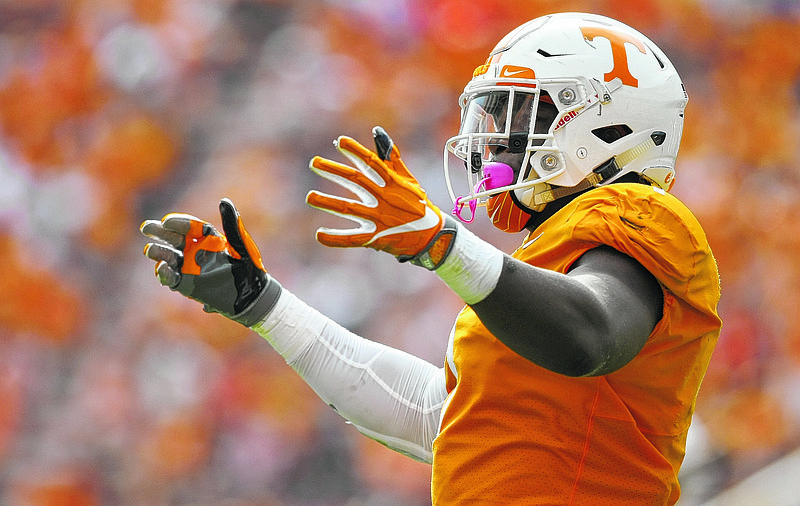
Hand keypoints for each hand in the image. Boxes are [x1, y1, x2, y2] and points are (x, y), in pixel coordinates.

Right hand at [140, 198, 280, 325]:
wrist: (253, 296)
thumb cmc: (250, 268)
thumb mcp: (241, 245)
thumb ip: (232, 224)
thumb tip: (224, 201)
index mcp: (209, 239)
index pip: (190, 227)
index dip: (178, 223)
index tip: (167, 221)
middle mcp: (196, 251)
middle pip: (174, 239)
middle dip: (160, 233)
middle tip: (146, 228)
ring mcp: (190, 268)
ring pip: (169, 257)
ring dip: (159, 253)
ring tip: (150, 250)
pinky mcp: (186, 284)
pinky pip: (171, 278)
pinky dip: (164, 274)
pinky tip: (161, 269)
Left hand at [307, 127, 454, 267]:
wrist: (431, 236)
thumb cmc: (418, 204)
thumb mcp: (408, 179)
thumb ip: (392, 157)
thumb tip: (377, 132)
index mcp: (392, 183)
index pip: (371, 163)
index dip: (355, 152)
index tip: (338, 142)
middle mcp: (384, 199)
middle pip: (355, 182)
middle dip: (333, 171)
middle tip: (313, 163)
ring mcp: (379, 219)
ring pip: (349, 209)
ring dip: (328, 202)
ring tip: (309, 196)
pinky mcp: (375, 238)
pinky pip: (353, 239)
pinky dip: (336, 238)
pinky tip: (319, 234)